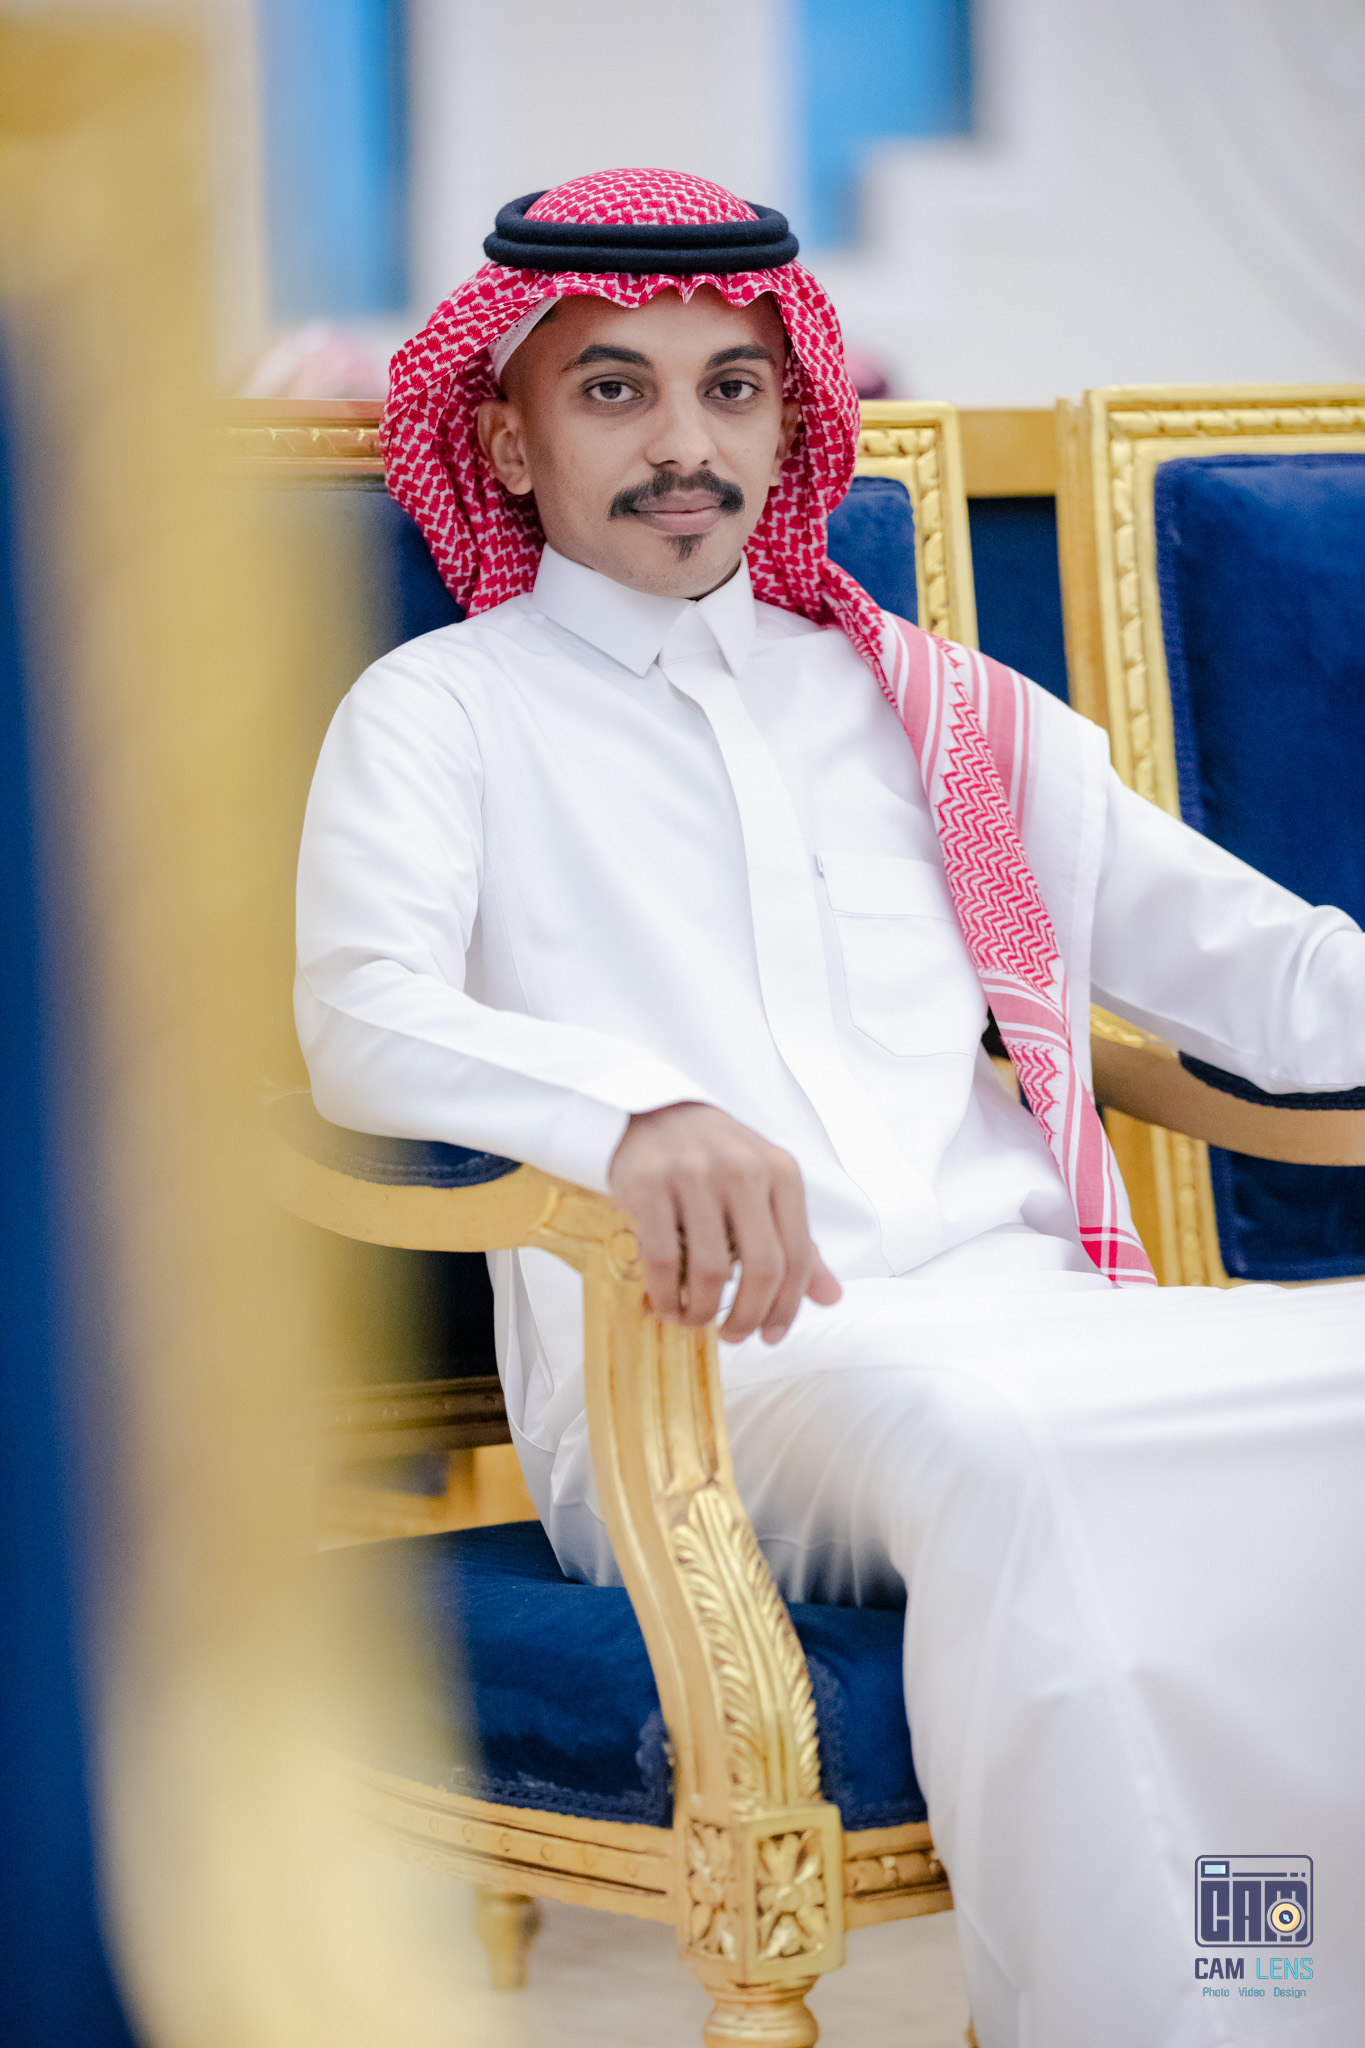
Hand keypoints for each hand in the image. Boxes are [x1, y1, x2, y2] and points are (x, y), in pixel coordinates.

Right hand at [608, 1102, 841, 1344]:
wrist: (655, 1110)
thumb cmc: (718, 1158)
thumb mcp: (767, 1188)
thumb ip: (797, 1241)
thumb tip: (832, 1298)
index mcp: (782, 1173)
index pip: (798, 1257)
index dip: (787, 1308)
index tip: (770, 1336)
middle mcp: (744, 1170)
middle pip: (762, 1268)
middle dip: (748, 1316)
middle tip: (733, 1337)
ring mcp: (694, 1174)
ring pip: (711, 1269)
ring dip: (703, 1311)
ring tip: (695, 1320)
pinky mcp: (649, 1184)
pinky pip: (663, 1258)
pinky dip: (667, 1295)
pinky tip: (667, 1305)